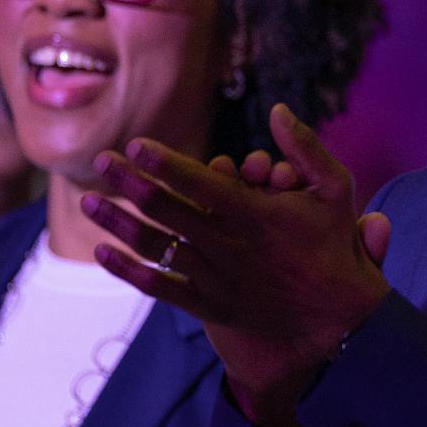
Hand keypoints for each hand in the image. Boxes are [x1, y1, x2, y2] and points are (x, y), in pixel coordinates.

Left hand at [84, 104, 391, 426]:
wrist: (337, 317)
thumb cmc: (333, 246)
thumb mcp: (336, 189)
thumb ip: (306, 148)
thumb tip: (277, 109)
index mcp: (255, 215)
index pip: (198, 183)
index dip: (163, 163)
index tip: (135, 145)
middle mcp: (228, 246)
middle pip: (166, 210)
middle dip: (129, 182)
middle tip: (102, 160)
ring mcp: (216, 278)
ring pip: (155, 247)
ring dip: (118, 222)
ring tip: (89, 201)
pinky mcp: (210, 305)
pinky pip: (161, 287)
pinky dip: (128, 271)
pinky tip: (103, 252)